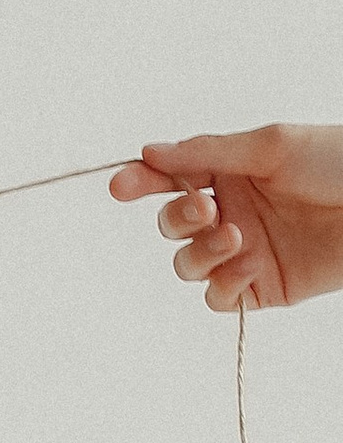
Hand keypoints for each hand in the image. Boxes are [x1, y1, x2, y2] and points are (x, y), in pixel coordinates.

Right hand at [111, 126, 342, 312]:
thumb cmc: (335, 162)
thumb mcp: (269, 146)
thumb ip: (207, 152)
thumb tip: (149, 152)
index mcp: (231, 173)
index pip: (172, 179)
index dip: (141, 183)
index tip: (121, 188)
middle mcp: (232, 212)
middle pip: (172, 226)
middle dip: (178, 218)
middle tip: (207, 209)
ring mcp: (244, 252)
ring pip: (187, 265)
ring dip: (200, 253)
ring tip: (234, 238)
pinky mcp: (261, 288)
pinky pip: (218, 297)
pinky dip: (223, 284)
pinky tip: (247, 265)